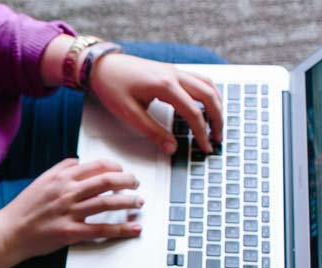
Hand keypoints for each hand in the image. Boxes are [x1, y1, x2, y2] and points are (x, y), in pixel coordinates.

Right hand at [0, 158, 142, 267]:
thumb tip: (79, 161)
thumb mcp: (41, 181)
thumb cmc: (24, 208)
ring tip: (138, 202)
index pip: (96, 165)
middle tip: (136, 184)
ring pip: (107, 202)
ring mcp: (69, 212)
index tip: (122, 172)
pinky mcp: (70, 232)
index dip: (115, 167)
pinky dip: (122, 228)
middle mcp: (67, 192)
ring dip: (128, 201)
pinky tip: (134, 228)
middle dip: (128, 181)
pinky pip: (102, 229)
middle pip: (107, 180)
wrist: (9, 232)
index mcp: (61, 178)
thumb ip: (61, 169)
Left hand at [89, 53, 222, 153]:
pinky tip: (207, 105)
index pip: (193, 112)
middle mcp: (175, 75)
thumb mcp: (129, 113)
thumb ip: (152, 131)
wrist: (102, 65)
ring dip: (216, 105)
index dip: (202, 132)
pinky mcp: (171, 71)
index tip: (205, 147)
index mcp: (165, 86)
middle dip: (217, 119)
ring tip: (216, 124)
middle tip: (218, 138)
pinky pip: (199, 80)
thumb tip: (171, 148)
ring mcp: (175, 71)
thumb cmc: (112, 86)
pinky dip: (208, 94)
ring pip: (208, 85)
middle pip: (209, 96)